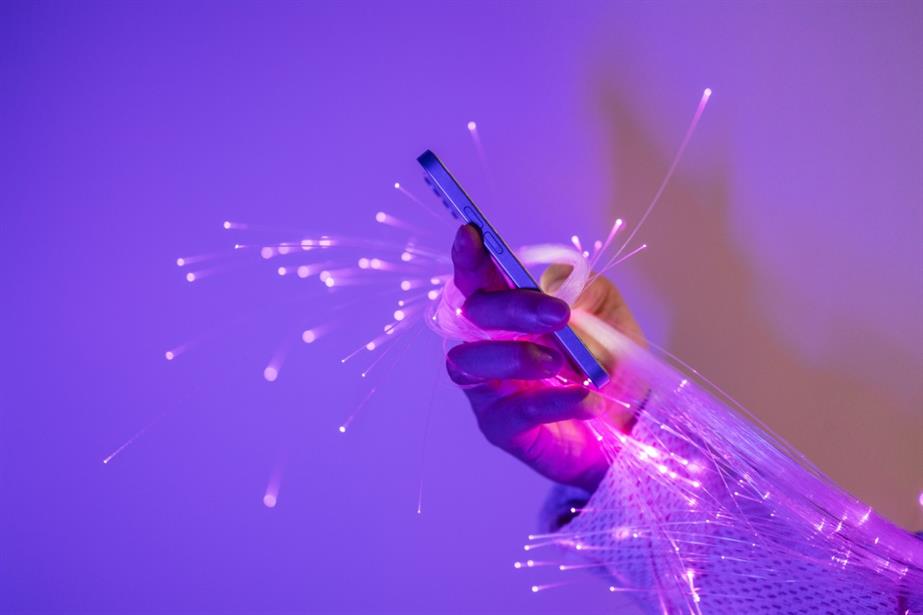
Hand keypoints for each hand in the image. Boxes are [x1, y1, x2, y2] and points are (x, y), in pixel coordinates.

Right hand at [446, 224, 645, 492]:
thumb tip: (554, 289)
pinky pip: (512, 413)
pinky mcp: (500, 429)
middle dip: (508, 308)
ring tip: (561, 362)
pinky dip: (551, 400)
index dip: (469, 258)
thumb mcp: (611, 317)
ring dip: (515, 356)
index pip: (477, 281)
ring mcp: (488, 389)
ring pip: (469, 363)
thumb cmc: (612, 367)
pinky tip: (586, 398)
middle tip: (557, 314)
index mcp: (508, 314)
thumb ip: (586, 292)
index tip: (472, 234)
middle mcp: (487, 346)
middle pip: (467, 317)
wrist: (634, 427)